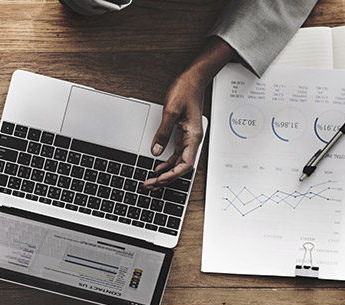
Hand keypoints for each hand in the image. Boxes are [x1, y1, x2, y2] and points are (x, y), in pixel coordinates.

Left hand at [143, 70, 205, 188]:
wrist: (193, 79)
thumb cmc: (186, 91)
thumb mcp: (171, 111)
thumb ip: (163, 132)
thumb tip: (156, 150)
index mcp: (193, 137)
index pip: (185, 164)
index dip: (172, 175)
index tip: (159, 179)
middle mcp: (192, 141)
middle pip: (181, 168)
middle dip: (166, 178)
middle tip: (151, 184)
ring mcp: (188, 139)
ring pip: (178, 163)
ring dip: (165, 173)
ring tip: (152, 180)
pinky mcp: (183, 136)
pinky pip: (176, 155)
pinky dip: (167, 163)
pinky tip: (158, 167)